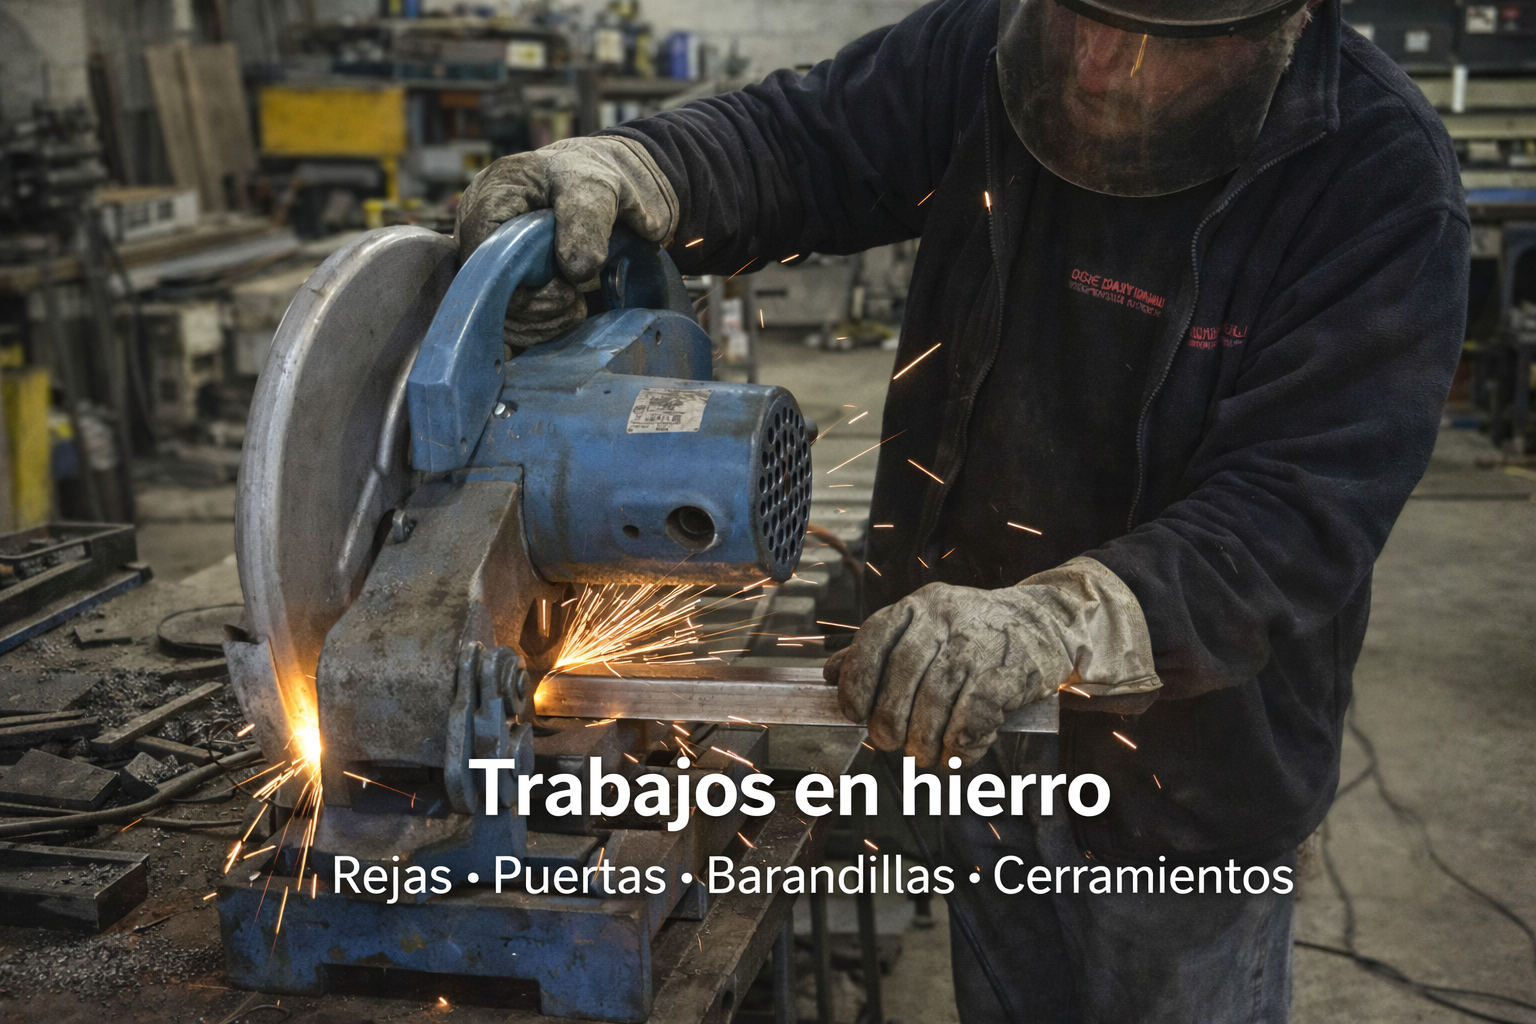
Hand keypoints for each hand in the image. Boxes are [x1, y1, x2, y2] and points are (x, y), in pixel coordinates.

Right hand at [455, 136, 679, 347]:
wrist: (594, 188)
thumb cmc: (588, 179)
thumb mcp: (595, 188)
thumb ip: (586, 222)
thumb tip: (577, 271)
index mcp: (491, 196)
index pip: (482, 253)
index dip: (517, 283)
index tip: (565, 290)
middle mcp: (477, 231)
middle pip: (484, 288)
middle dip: (534, 308)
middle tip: (574, 301)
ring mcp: (486, 260)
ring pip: (495, 311)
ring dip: (539, 323)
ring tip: (575, 307)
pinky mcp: (500, 282)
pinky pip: (508, 320)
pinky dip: (538, 328)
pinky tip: (566, 316)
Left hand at [824, 557, 1160, 766]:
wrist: (1047, 622)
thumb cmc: (976, 631)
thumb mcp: (926, 625)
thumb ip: (879, 649)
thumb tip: (829, 675)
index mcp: (917, 607)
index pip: (871, 642)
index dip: (855, 682)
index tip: (852, 712)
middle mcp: (944, 621)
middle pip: (900, 682)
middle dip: (888, 724)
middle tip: (889, 744)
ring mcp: (976, 647)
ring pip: (933, 708)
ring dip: (923, 744)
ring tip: (923, 756)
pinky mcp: (1006, 675)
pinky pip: (970, 722)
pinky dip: (958, 747)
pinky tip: (957, 752)